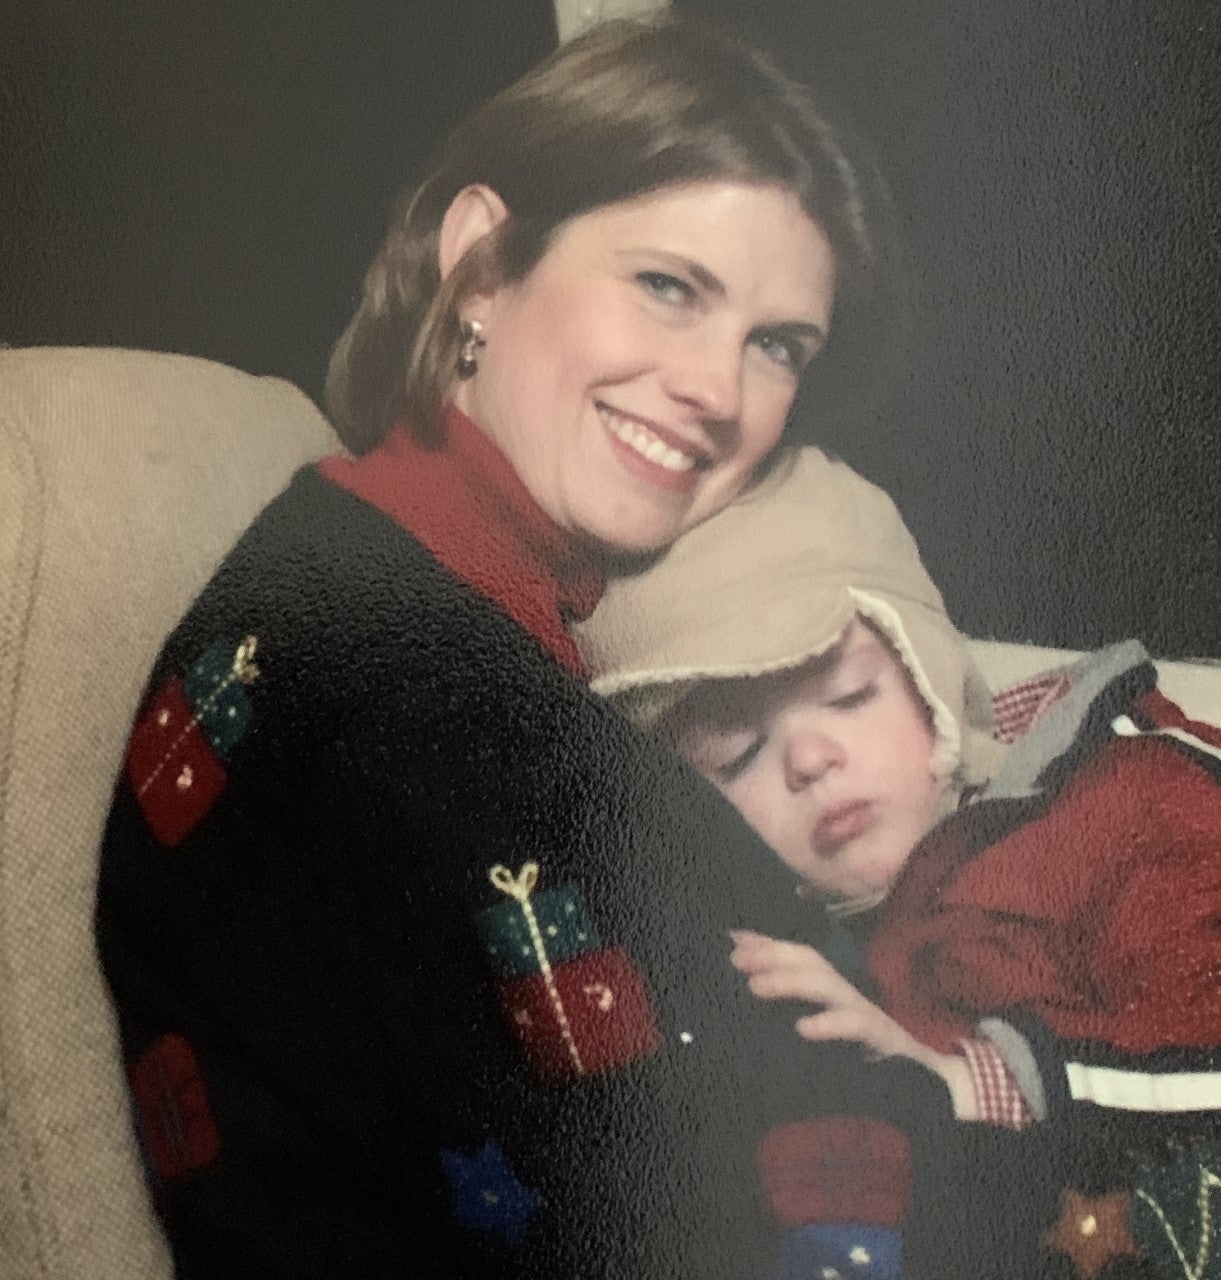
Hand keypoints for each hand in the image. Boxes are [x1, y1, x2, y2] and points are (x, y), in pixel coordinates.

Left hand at [729, 930, 978, 1119]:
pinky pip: (855, 1026)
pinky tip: (803, 1028)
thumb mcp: (823, 1028)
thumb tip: (751, 980)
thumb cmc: (863, 1056)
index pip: (798, 956)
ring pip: (827, 986)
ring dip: (790, 982)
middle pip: (810, 961)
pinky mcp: (881, 1039)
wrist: (924, 1084)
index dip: (767, 946)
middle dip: (773, 955)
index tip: (731, 943)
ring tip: (756, 986)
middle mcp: (846, 994)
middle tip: (736, 960)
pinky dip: (829, 1024)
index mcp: (831, 990)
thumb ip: (791, 1002)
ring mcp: (864, 1012)